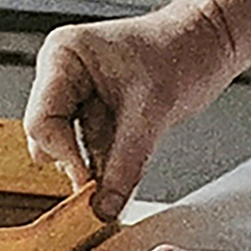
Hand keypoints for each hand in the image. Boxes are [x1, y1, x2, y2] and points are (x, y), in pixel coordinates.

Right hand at [24, 0, 237, 220]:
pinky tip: (131, 154)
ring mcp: (76, 91)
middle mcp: (63, 72)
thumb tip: (104, 208)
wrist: (209, 42)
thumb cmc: (182, 50)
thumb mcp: (154, 111)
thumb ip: (126, 164)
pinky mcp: (93, 109)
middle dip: (79, 160)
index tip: (90, 184)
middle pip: (48, 136)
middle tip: (109, 179)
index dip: (65, 155)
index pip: (41, 120)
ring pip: (69, 146)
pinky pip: (89, 147)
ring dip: (97, 161)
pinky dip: (107, 160)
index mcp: (64, 55)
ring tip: (133, 151)